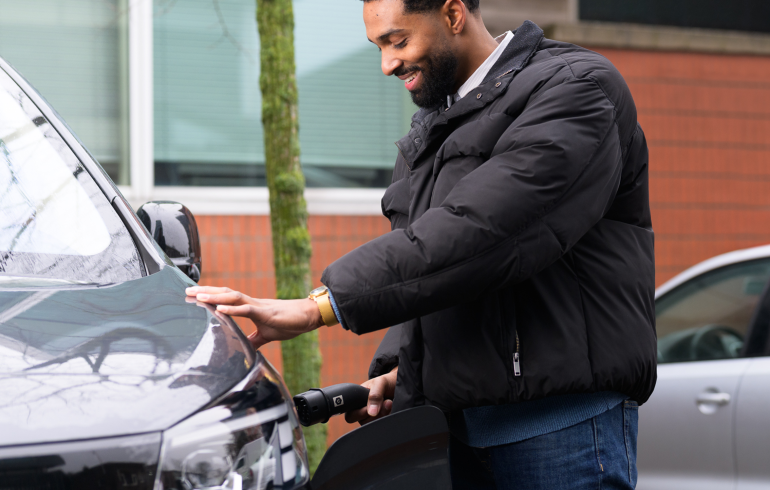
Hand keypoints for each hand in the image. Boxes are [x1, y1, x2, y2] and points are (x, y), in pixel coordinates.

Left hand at [186, 286, 323, 348]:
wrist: (309, 316)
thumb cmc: (290, 323)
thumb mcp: (267, 335)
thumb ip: (253, 340)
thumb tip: (242, 348)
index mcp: (251, 307)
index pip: (226, 298)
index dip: (210, 296)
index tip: (194, 295)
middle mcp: (252, 303)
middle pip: (225, 294)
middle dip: (206, 292)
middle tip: (187, 291)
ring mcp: (259, 306)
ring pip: (233, 298)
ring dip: (215, 297)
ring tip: (199, 296)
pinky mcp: (267, 313)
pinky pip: (247, 310)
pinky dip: (232, 310)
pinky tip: (220, 310)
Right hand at [345, 367, 397, 425]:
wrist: (399, 385)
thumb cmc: (386, 382)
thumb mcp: (380, 383)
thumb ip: (374, 395)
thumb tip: (371, 412)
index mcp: (356, 402)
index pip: (350, 415)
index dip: (359, 414)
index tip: (369, 408)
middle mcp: (363, 412)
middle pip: (363, 422)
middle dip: (376, 413)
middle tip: (386, 402)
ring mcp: (373, 418)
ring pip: (374, 424)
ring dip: (383, 414)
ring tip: (390, 402)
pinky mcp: (382, 422)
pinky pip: (383, 425)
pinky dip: (388, 417)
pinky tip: (392, 409)